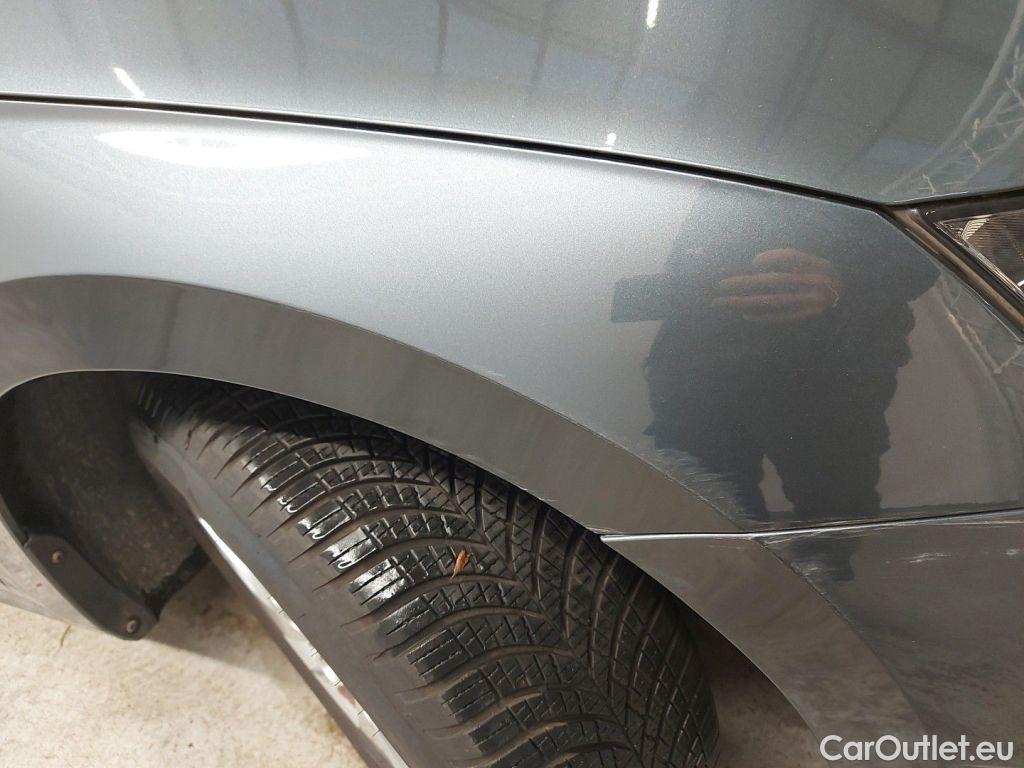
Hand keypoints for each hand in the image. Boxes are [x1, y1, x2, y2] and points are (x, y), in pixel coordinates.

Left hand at [712, 248, 840, 322]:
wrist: (853, 307)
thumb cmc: (826, 281)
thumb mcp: (815, 265)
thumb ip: (791, 260)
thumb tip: (756, 263)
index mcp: (820, 265)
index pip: (794, 256)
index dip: (773, 257)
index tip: (753, 262)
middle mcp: (817, 283)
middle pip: (776, 281)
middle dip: (745, 283)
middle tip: (720, 285)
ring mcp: (812, 304)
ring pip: (773, 301)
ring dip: (746, 302)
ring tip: (723, 302)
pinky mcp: (807, 319)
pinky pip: (781, 318)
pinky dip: (762, 317)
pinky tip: (744, 315)